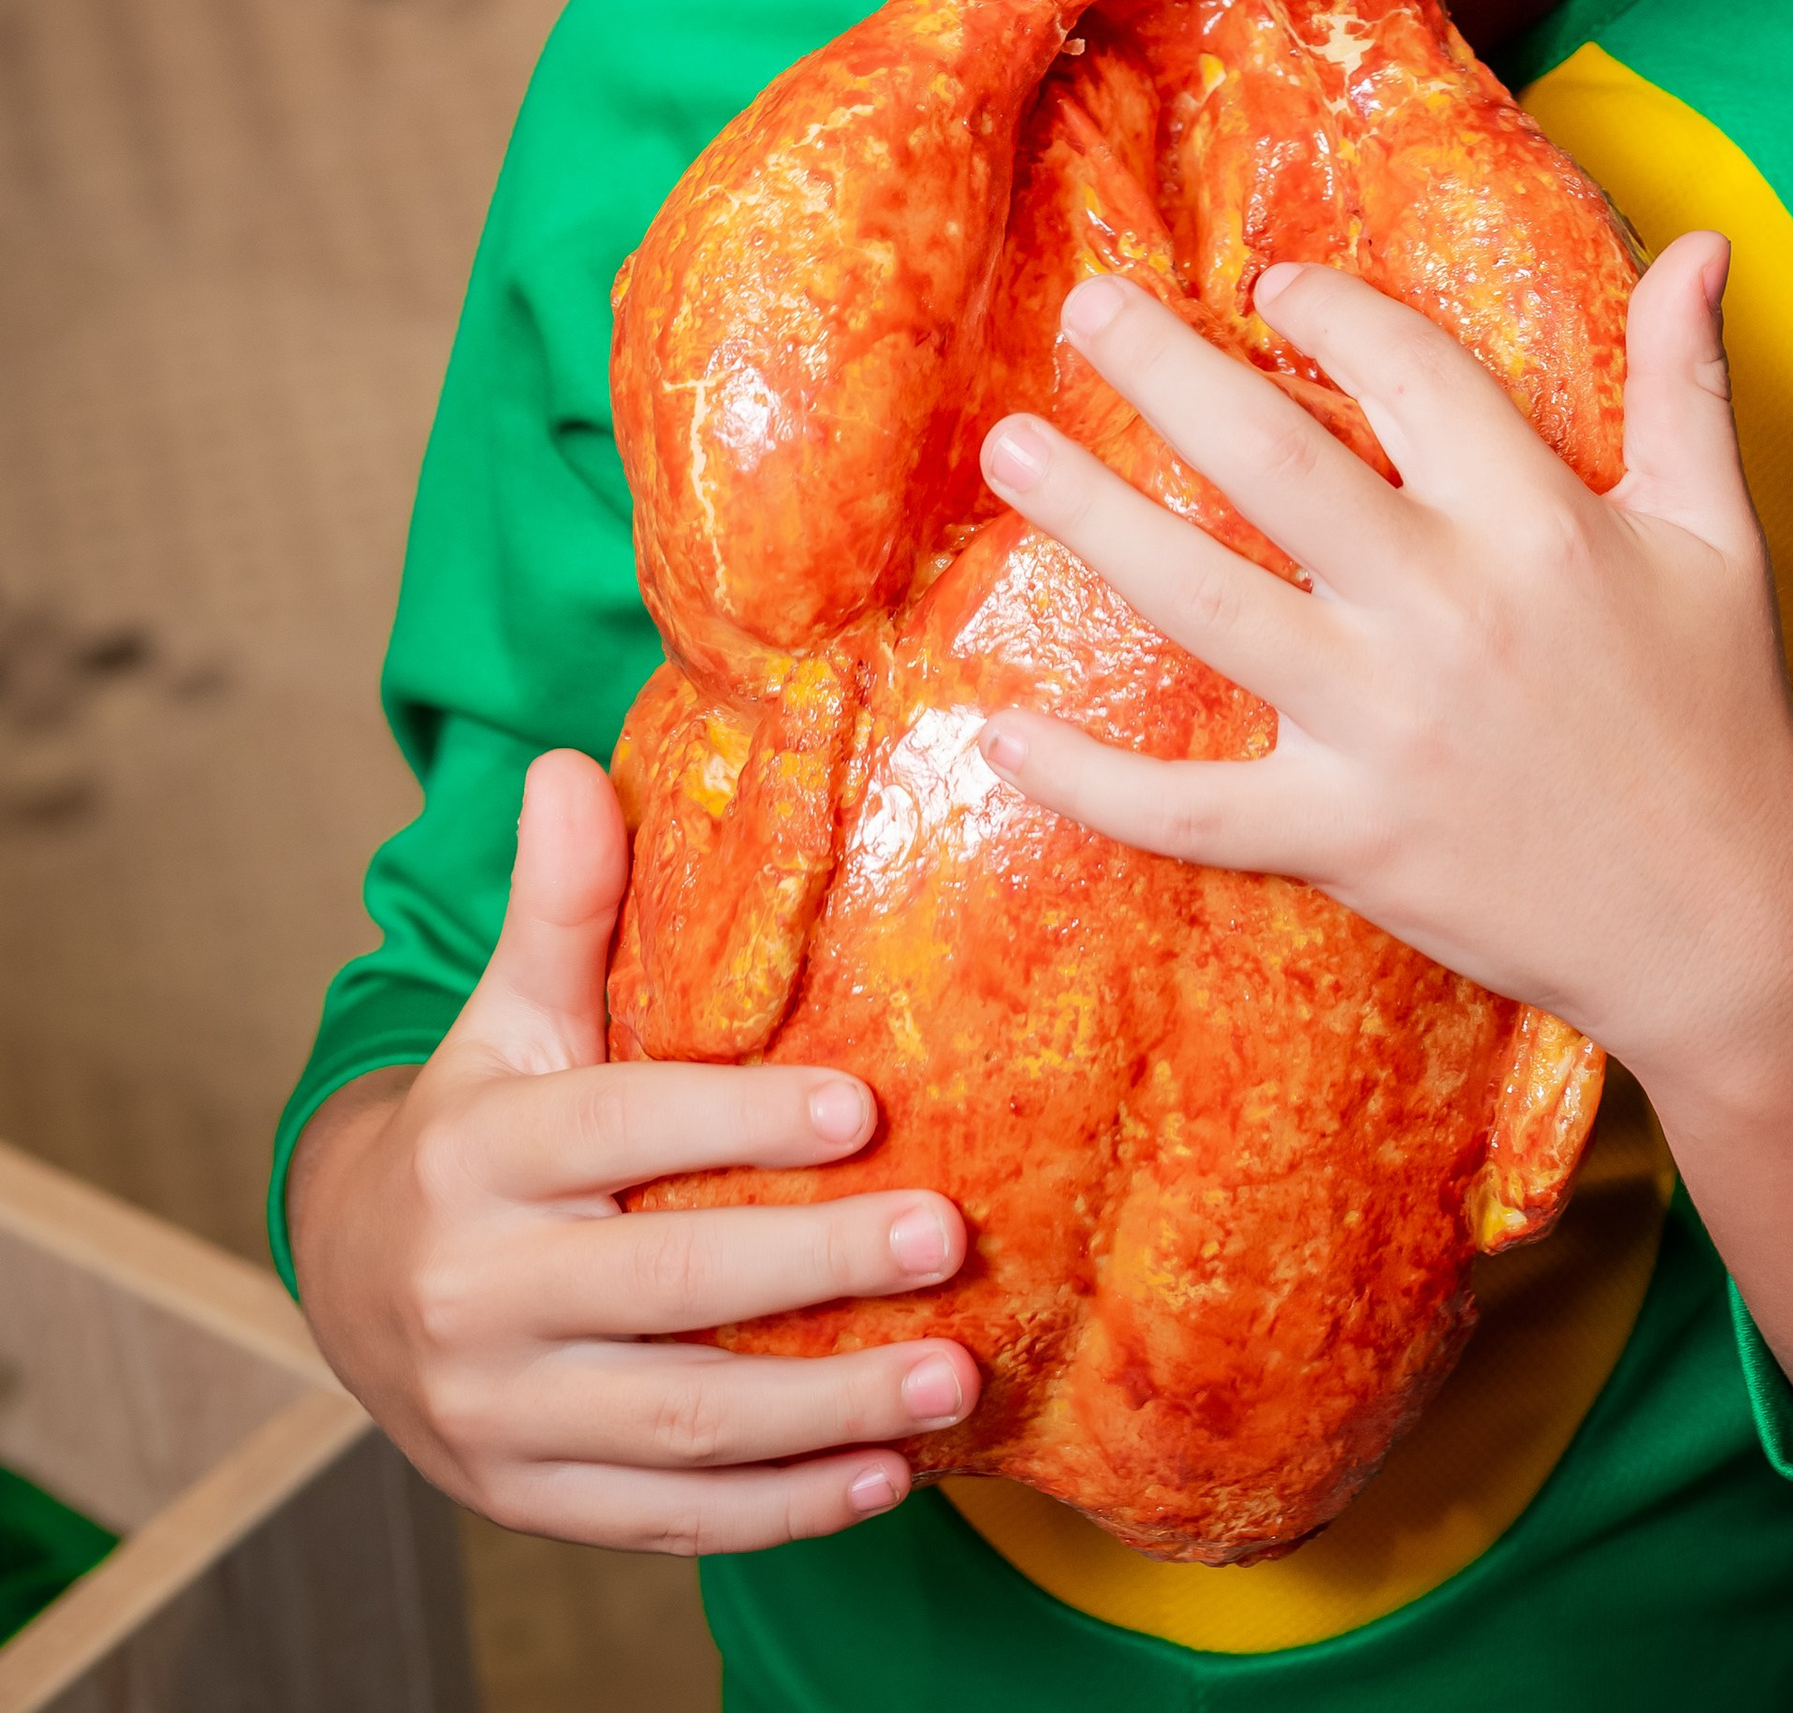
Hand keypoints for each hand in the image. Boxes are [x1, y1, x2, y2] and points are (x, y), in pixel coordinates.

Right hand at [286, 750, 980, 1551]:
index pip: (621, 1130)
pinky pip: (668, 1514)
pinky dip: (781, 1509)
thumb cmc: (481, 1122)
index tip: (866, 1105)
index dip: (740, 1120)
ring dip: (827, 1410)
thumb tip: (567, 763)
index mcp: (480, 1152)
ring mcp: (500, 1409)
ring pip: (682, 1419)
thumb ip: (559, 907)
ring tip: (954, 1377)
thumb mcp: (508, 1015)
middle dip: (816, 1265)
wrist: (353, 1282)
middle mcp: (478, 1288)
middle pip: (666, 1284)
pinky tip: (886, 1476)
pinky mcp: (529, 1495)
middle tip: (947, 1237)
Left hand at [976, 234, 1792, 1076]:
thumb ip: (1687, 381)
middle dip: (1167, 373)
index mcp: (1536, 523)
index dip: (1332, 310)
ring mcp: (1385, 731)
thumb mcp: (1718, 534)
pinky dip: (1093, 782)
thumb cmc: (1721, 715)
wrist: (1730, 929)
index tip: (1271, 283)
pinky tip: (1004, 731)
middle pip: (1274, 464)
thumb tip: (1704, 240)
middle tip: (1084, 306)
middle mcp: (1447, 610)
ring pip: (1207, 607)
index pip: (1408, 373)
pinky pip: (1192, 810)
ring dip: (1097, 525)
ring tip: (1009, 453)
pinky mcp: (1348, 840)